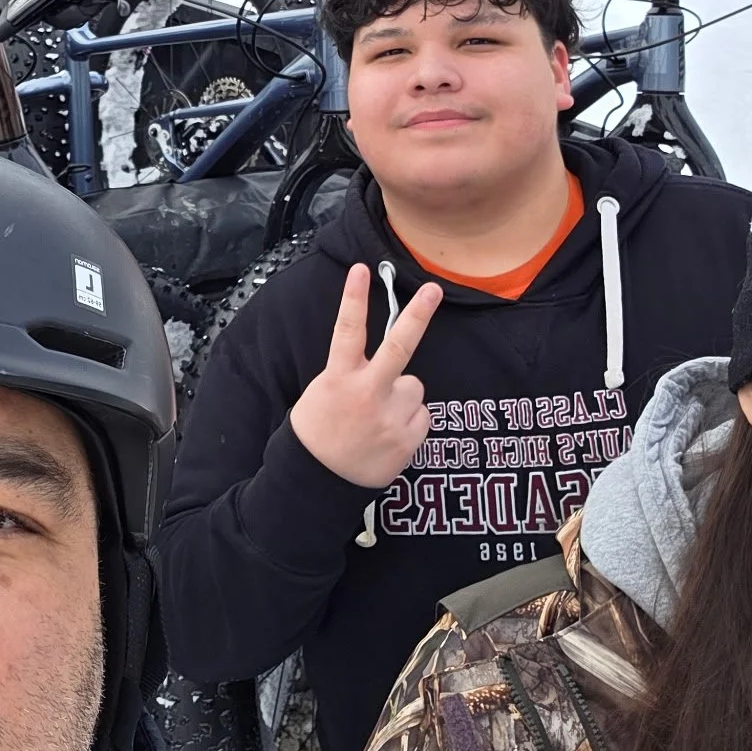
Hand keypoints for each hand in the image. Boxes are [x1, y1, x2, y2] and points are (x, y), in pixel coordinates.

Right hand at [288, 266, 441, 488]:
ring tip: (378, 417)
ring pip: (413, 386)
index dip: (353, 297)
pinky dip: (409, 421)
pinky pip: (421, 415)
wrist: (318, 481)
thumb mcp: (322, 391)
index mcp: (339, 378)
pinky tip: (387, 435)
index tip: (361, 269)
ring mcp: (390, 417)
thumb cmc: (319, 430)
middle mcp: (367, 394)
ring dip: (402, 396)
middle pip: (398, 347)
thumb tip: (384, 359)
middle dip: (417, 315)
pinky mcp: (407, 439)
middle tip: (433, 290)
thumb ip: (352, 372)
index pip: (347, 330)